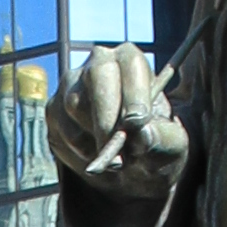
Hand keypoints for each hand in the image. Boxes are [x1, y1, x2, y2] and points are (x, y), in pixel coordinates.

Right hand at [53, 44, 189, 226]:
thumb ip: (160, 138)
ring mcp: (71, 84)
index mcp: (132, 61)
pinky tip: (97, 156)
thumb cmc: (154, 144)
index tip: (137, 123)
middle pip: (95, 76)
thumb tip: (140, 135)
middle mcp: (99, 63)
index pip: (130, 64)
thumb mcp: (171, 145)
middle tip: (118, 152)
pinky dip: (81, 152)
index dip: (133, 93)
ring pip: (75, 105)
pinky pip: (62, 131)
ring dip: (96, 140)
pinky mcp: (54, 109)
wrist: (130, 165)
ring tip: (118, 161)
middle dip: (107, 117)